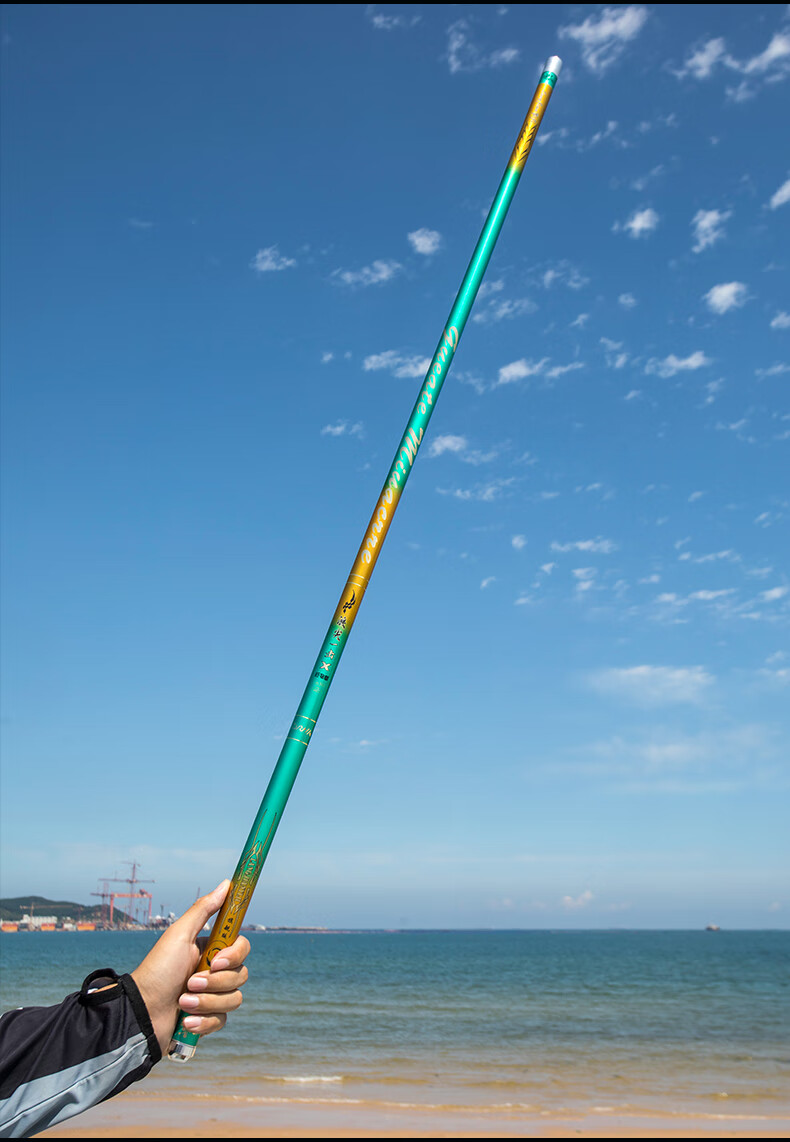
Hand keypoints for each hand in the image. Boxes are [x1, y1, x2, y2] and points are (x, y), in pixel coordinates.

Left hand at [131, 880, 249, 1053]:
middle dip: (215, 982)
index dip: (234, 955)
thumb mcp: (179, 935)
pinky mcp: (207, 1019)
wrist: (141, 1011)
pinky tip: (185, 1021)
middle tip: (191, 982)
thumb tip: (226, 884)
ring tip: (183, 1002)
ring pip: (234, 999)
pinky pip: (222, 1020)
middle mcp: (214, 972)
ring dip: (206, 1002)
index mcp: (210, 949)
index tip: (216, 960)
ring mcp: (212, 996)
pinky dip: (203, 1021)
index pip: (241, 947)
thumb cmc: (158, 970)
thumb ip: (203, 909)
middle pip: (240, 975)